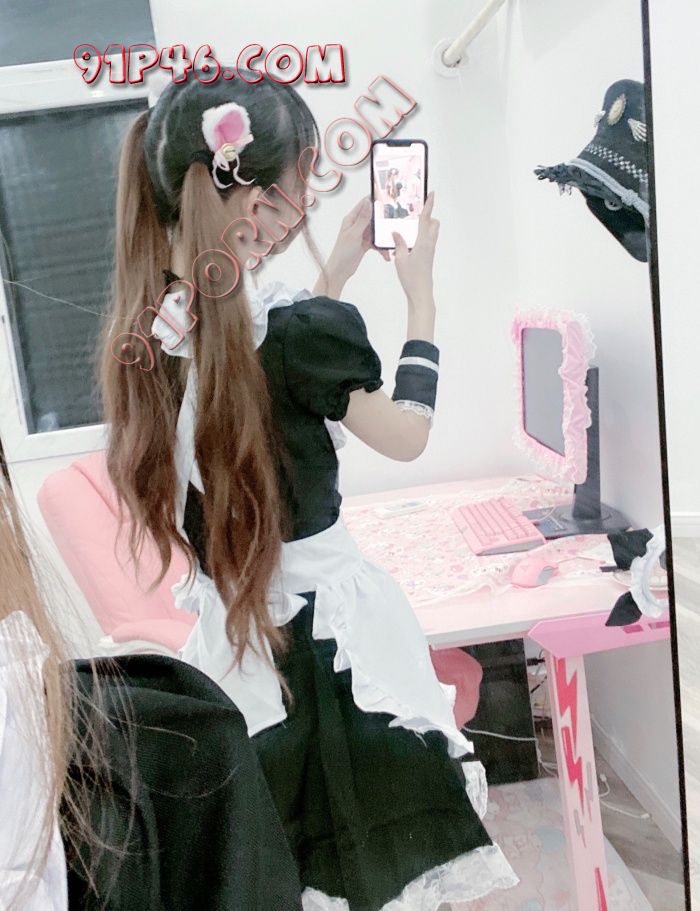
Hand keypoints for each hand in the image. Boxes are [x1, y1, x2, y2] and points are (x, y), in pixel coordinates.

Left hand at [314, 197, 388, 298]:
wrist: (340, 270)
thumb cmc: (342, 252)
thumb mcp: (354, 234)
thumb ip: (363, 218)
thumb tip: (368, 202)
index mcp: (351, 219)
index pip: (364, 204)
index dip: (375, 200)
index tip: (386, 199)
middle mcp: (357, 225)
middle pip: (373, 217)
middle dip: (383, 221)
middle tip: (393, 222)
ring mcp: (362, 234)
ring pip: (377, 231)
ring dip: (383, 237)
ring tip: (390, 242)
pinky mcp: (365, 243)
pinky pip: (376, 242)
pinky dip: (381, 248)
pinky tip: (386, 255)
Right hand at [392, 192, 438, 308]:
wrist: (420, 293)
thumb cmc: (411, 278)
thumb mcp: (400, 259)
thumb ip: (398, 243)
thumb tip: (396, 232)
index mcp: (423, 242)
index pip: (426, 219)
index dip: (428, 205)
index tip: (431, 194)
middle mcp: (429, 244)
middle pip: (433, 224)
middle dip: (427, 216)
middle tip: (415, 212)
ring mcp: (429, 250)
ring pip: (430, 232)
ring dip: (423, 226)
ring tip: (409, 226)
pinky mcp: (428, 256)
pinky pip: (426, 241)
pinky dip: (420, 236)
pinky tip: (408, 241)